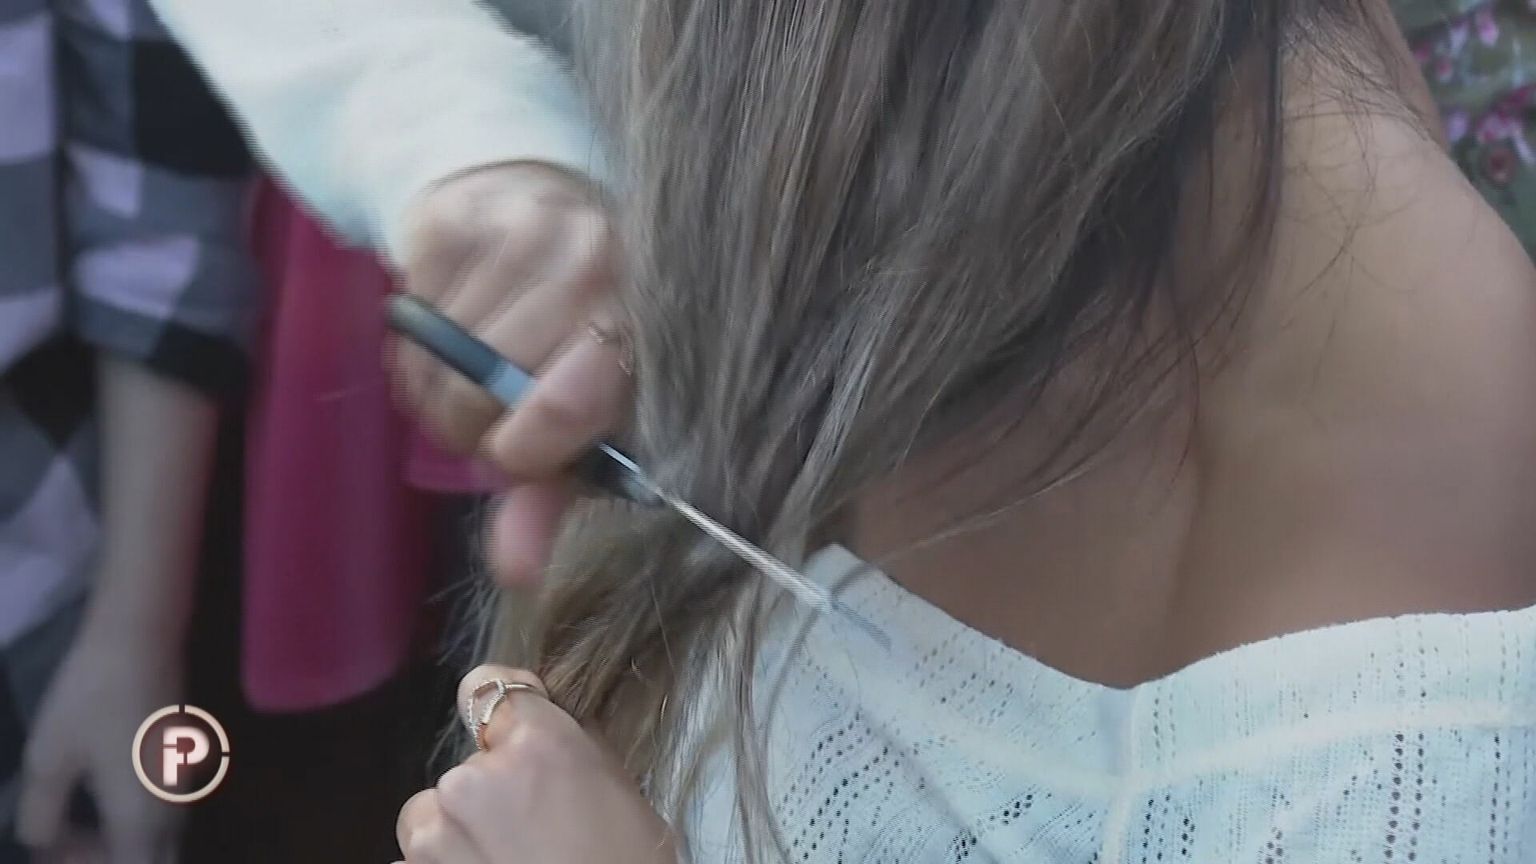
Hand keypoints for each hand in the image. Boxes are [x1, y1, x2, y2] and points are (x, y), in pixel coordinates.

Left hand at [16, 617, 182, 863]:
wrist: (141, 637)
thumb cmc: (92, 696)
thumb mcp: (49, 758)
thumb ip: (42, 815)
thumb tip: (44, 840)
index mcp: (141, 814)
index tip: (56, 848)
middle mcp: (172, 807)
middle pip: (155, 860)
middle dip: (112, 860)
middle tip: (68, 842)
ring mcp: (183, 783)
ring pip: (161, 838)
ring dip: (122, 842)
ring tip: (76, 821)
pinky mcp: (183, 761)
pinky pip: (165, 813)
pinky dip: (134, 819)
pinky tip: (101, 792)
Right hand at [391, 161, 630, 586]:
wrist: (545, 210)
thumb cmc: (577, 335)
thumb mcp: (584, 416)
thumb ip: (551, 495)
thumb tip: (517, 572)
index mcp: (638, 329)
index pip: (569, 404)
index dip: (521, 449)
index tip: (509, 456)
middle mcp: (590, 266)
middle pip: (480, 388)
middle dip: (466, 423)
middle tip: (480, 417)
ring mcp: (522, 228)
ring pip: (432, 354)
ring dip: (431, 384)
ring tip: (464, 370)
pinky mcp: (458, 212)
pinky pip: (404, 306)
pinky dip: (411, 338)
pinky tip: (447, 321)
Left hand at [395, 666, 677, 863]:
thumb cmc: (627, 862)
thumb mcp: (619, 791)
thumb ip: (573, 749)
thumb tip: (547, 730)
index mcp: (535, 744)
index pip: (488, 685)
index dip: (502, 713)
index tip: (514, 734)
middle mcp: (473, 777)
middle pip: (468, 764)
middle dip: (492, 790)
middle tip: (529, 829)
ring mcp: (434, 832)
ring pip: (436, 811)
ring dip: (459, 829)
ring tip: (503, 860)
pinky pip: (422, 855)